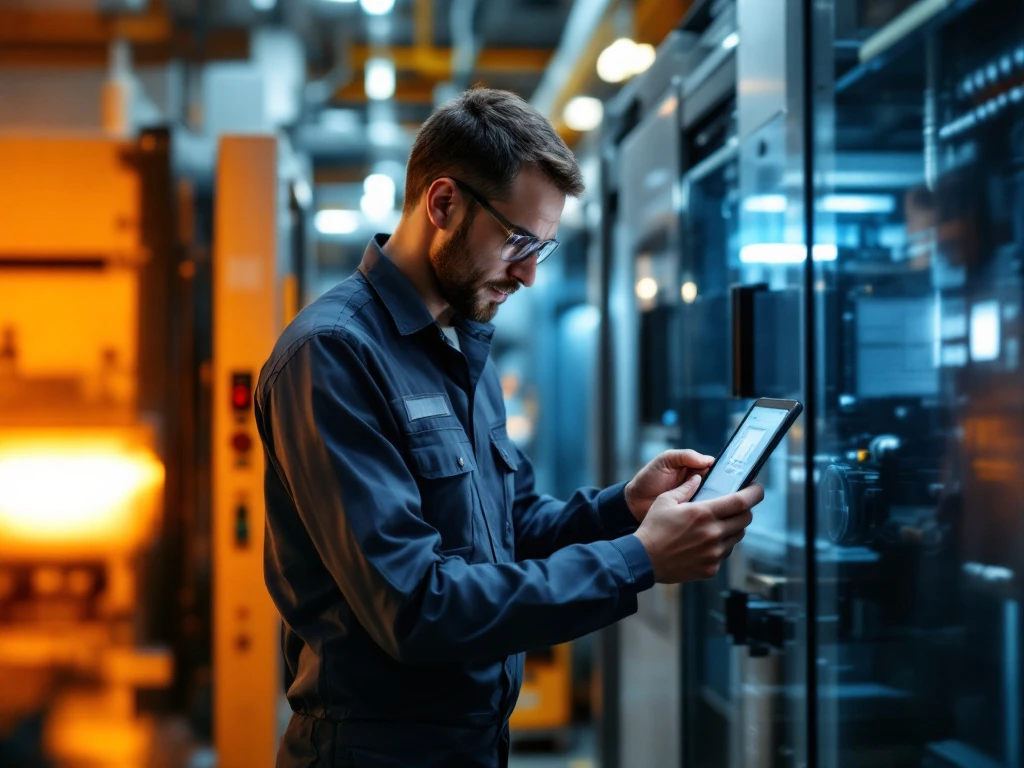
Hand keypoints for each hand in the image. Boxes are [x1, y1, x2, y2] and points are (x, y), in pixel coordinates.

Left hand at [624, 449, 714, 522]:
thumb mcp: (665, 460)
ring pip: (713, 496)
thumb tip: (707, 460)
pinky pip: (704, 509)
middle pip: (717, 482)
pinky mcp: (691, 511)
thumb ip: (685, 456)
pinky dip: (706, 509)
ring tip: (715, 498)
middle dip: (721, 484)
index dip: (720, 468)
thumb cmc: (648, 478)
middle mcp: (697, 482)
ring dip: (714, 497)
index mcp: (692, 467)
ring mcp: (695, 497)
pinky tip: (708, 509)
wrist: (635, 502)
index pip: (713, 465)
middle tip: (722, 487)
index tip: (727, 473)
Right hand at [633, 478, 763, 582]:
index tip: (757, 488)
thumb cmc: (653, 529)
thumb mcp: (665, 501)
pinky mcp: (712, 568)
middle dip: (745, 510)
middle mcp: (713, 533)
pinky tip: (705, 542)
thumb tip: (699, 479)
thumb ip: (685, 488)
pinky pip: (726, 553)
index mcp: (703, 513)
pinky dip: (721, 545)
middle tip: (736, 506)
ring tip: (716, 524)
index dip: (754, 493)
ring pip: (737, 536)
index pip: (741, 502)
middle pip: (745, 519)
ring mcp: (714, 553)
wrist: (644, 560)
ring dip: (733, 528)